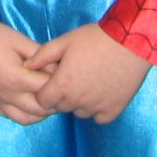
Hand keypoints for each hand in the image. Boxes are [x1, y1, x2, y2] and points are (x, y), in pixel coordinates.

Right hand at [0, 11, 50, 125]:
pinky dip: (24, 114)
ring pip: (26, 119)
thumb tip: (56, 67)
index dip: (60, 82)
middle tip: (60, 89)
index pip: (47, 88)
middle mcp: (7, 95)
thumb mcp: (18, 40)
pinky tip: (28, 102)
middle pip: (40, 109)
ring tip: (46, 97)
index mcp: (16, 78)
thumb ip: (39, 55)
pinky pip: (10, 116)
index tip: (66, 75)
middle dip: (54, 101)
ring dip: (41, 112)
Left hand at [25, 23, 150, 123]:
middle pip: (60, 107)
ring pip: (79, 112)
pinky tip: (101, 91)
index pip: (42, 101)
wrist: (130, 42)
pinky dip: (97, 108)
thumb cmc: (95, 39)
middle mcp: (77, 101)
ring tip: (88, 81)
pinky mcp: (113, 111)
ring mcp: (96, 108)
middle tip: (73, 76)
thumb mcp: (64, 41)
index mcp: (62, 84)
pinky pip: (98, 117)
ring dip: (79, 102)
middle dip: (61, 95)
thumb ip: (42, 55)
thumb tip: (26, 65)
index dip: (45, 91)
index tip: (53, 80)